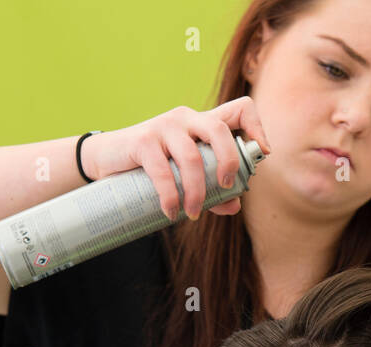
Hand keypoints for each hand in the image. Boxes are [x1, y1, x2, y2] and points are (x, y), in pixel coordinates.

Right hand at [80, 97, 271, 220]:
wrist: (108, 161)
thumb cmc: (154, 169)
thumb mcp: (186, 179)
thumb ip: (213, 192)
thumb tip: (234, 206)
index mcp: (203, 124)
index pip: (240, 108)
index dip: (257, 127)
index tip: (262, 154)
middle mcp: (187, 119)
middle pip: (220, 129)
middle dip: (229, 161)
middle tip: (225, 188)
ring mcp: (164, 127)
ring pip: (192, 157)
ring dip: (197, 192)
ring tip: (193, 214)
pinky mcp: (143, 140)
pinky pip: (163, 171)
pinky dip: (170, 196)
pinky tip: (171, 212)